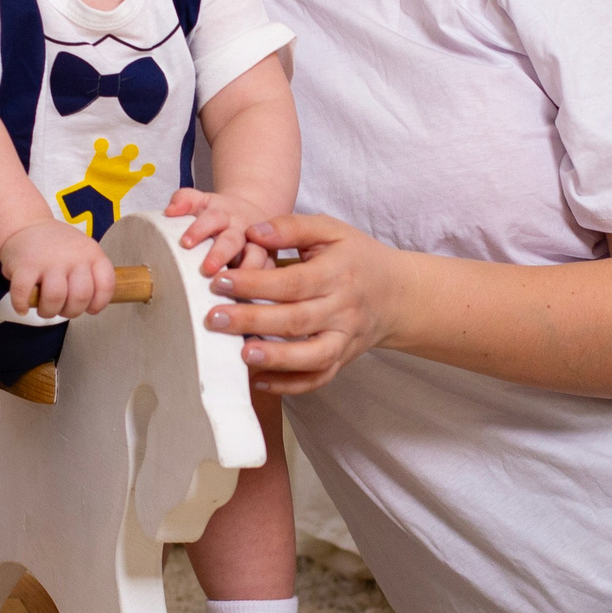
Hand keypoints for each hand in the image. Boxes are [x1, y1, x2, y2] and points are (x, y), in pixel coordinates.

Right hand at [0, 218, 112, 318]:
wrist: (26, 225)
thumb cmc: (57, 246)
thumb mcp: (83, 251)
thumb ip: (92, 275)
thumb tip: (92, 306)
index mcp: (92, 253)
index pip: (106, 285)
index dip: (98, 303)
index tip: (89, 309)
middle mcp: (73, 255)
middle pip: (80, 297)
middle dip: (71, 311)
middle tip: (62, 309)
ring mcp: (48, 260)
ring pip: (55, 299)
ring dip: (48, 311)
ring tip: (44, 309)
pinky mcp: (24, 265)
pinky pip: (24, 294)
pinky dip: (22, 306)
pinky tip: (23, 307)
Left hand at [165, 187, 275, 277]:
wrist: (251, 213)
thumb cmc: (219, 214)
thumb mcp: (202, 201)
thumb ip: (184, 200)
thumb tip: (170, 211)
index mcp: (223, 214)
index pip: (211, 218)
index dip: (199, 229)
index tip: (185, 243)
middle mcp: (242, 229)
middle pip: (232, 240)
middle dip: (221, 254)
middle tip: (208, 268)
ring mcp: (258, 246)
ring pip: (257, 257)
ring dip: (246, 271)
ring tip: (233, 288)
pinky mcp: (269, 261)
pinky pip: (270, 273)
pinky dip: (264, 285)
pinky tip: (253, 298)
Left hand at [205, 213, 405, 394]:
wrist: (397, 294)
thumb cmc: (356, 258)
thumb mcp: (331, 231)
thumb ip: (292, 227)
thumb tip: (252, 232)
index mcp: (339, 273)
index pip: (293, 282)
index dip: (255, 283)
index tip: (220, 282)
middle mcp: (344, 309)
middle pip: (297, 319)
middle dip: (253, 320)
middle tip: (214, 319)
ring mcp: (345, 339)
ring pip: (312, 356)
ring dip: (276, 358)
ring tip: (242, 354)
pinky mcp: (343, 360)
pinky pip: (318, 378)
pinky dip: (290, 385)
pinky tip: (260, 381)